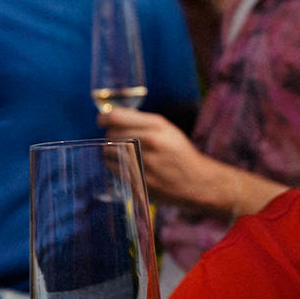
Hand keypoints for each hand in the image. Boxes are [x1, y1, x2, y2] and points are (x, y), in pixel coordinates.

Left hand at [100, 106, 214, 208]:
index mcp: (157, 126)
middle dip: (111, 135)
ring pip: (109, 152)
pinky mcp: (139, 181)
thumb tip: (111, 117)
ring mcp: (144, 163)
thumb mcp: (167, 129)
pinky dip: (115, 166)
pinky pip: (114, 169)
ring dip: (111, 151)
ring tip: (122, 153)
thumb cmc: (180, 153)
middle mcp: (150, 142)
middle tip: (118, 139)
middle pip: (111, 134)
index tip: (102, 120)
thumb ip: (141, 122)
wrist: (197, 182)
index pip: (116, 117)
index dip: (104, 118)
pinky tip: (126, 165)